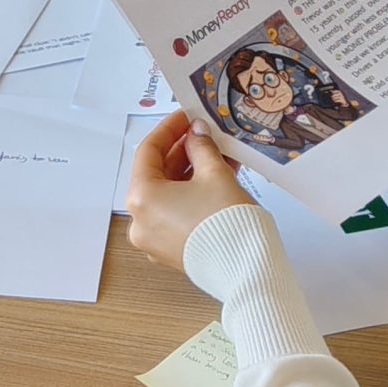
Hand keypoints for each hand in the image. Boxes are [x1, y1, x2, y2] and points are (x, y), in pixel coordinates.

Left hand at [125, 112, 256, 270]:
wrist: (247, 269)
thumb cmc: (226, 223)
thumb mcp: (214, 174)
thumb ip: (201, 148)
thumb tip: (196, 133)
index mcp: (142, 198)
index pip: (148, 152)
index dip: (169, 130)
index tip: (185, 117)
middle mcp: (140, 221)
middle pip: (157, 174)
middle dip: (182, 152)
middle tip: (202, 134)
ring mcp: (154, 240)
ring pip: (168, 195)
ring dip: (190, 173)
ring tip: (216, 154)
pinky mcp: (171, 251)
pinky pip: (176, 213)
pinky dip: (191, 195)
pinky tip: (215, 178)